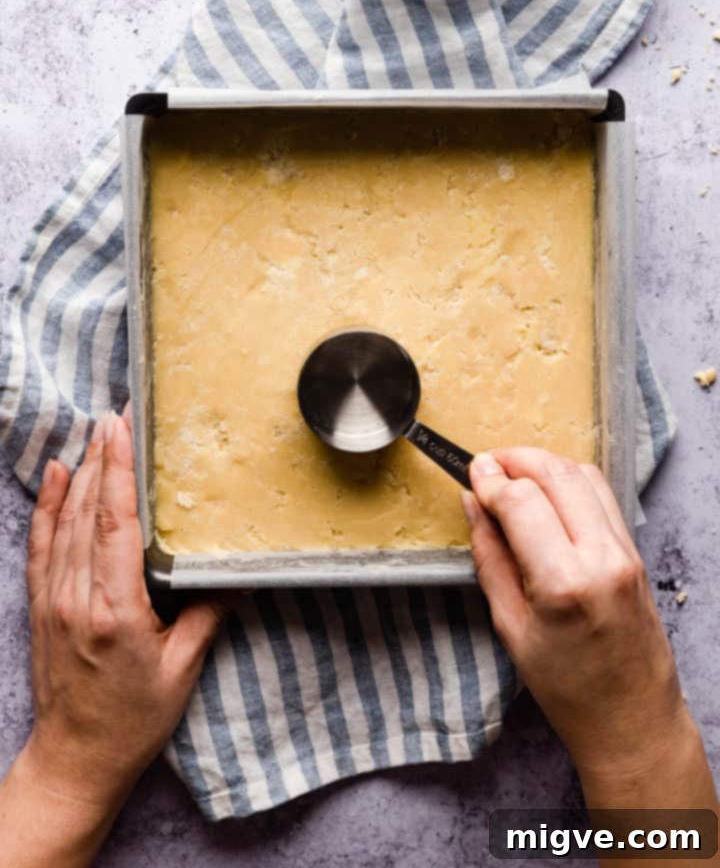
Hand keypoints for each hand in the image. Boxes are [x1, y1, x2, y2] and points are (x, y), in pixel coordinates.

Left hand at [0, 409, 224, 866]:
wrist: (75, 760)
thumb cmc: (133, 720)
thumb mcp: (182, 670)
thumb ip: (206, 615)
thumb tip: (234, 574)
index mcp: (113, 610)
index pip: (115, 524)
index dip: (118, 470)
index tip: (121, 428)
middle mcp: (76, 596)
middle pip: (87, 511)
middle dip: (102, 457)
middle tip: (117, 414)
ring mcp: (52, 599)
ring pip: (64, 521)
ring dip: (80, 473)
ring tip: (95, 432)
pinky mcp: (40, 605)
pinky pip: (41, 544)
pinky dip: (48, 506)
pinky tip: (57, 474)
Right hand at [462, 448, 709, 803]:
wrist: (631, 719)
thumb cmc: (567, 687)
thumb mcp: (510, 627)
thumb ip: (490, 557)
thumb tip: (474, 505)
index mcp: (563, 583)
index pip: (521, 500)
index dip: (491, 479)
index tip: (471, 472)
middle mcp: (601, 558)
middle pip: (555, 474)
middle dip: (516, 459)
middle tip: (487, 465)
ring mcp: (625, 552)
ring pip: (583, 474)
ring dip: (544, 464)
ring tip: (514, 475)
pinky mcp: (636, 552)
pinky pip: (602, 495)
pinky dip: (571, 481)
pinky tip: (547, 493)